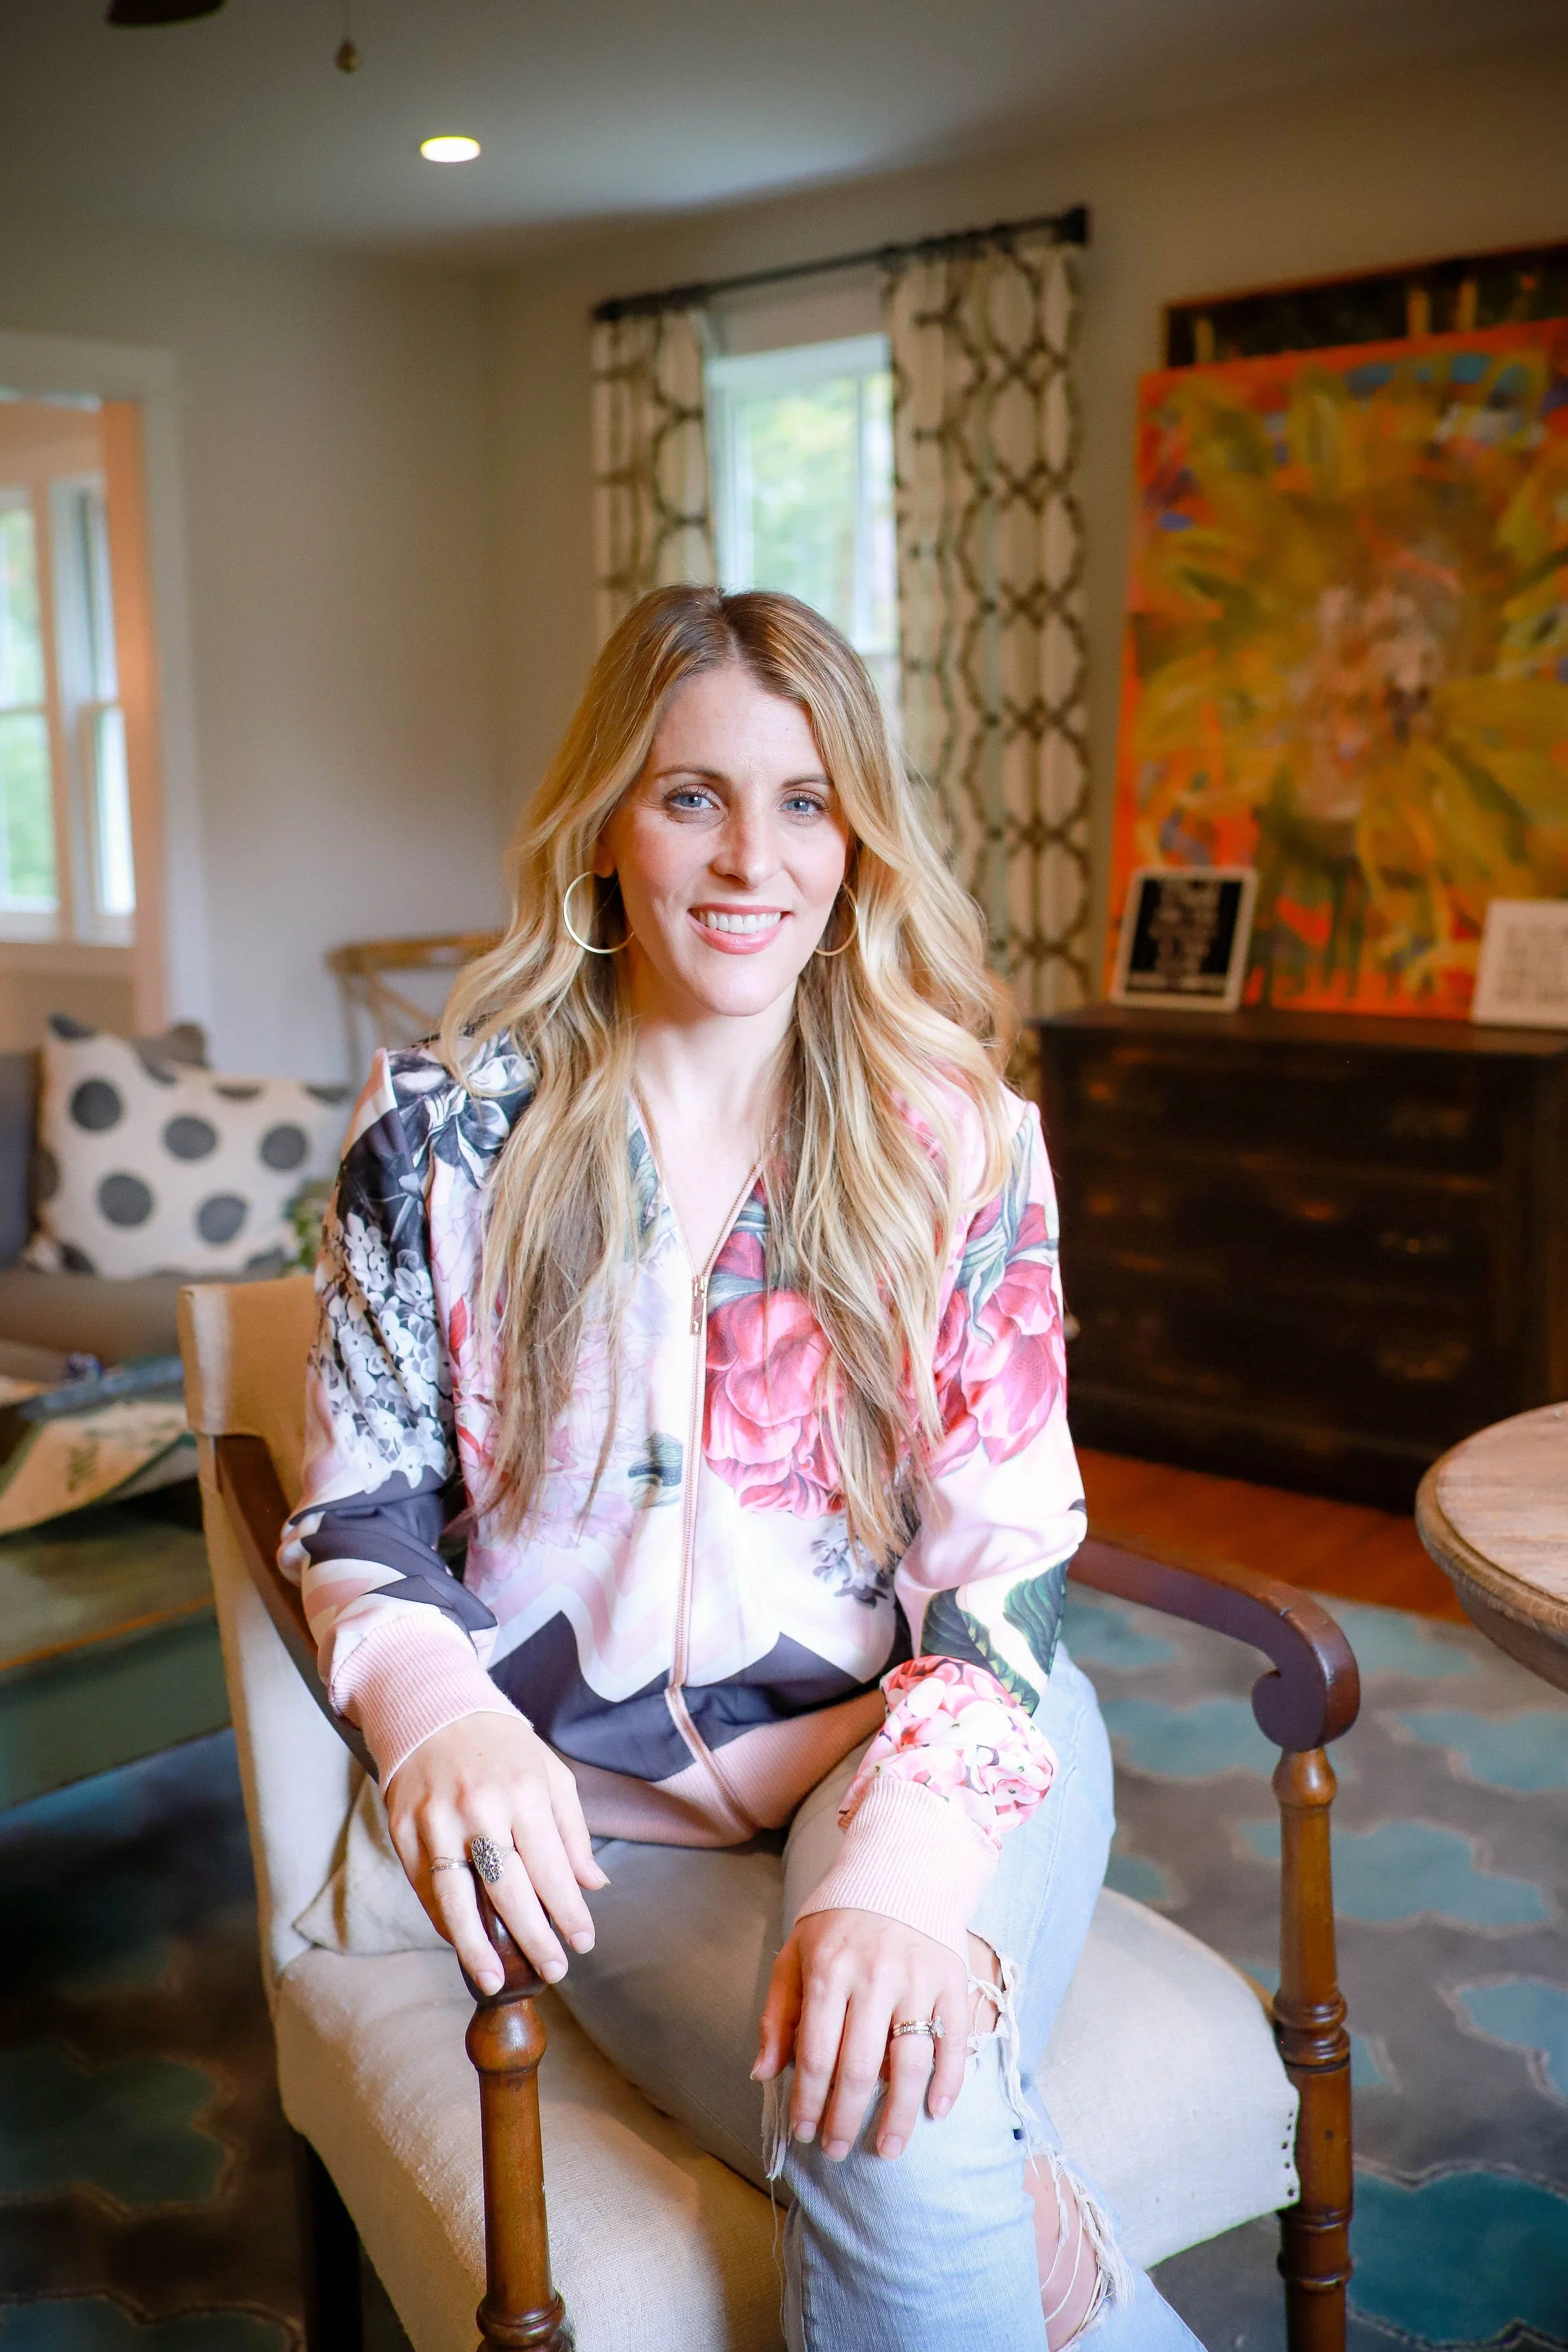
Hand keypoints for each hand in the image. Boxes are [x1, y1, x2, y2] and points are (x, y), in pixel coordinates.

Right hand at [384, 1713, 606, 1995]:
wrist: (434, 1711)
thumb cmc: (503, 1748)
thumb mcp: (550, 1774)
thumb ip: (572, 1832)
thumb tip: (593, 1886)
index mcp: (524, 1790)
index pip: (551, 1865)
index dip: (568, 1911)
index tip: (584, 1942)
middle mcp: (479, 1806)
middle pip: (508, 1888)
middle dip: (533, 1936)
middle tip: (554, 1970)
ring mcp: (436, 1819)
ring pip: (455, 1896)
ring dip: (475, 1945)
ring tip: (493, 1980)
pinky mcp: (403, 1828)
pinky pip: (425, 1887)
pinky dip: (443, 1920)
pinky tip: (462, 1942)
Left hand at [753, 1907, 969, 2161]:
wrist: (901, 1868)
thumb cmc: (839, 1920)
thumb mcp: (796, 1953)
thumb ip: (779, 2013)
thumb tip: (763, 2073)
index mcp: (830, 1968)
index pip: (817, 2053)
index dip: (809, 2101)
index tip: (804, 2132)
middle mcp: (875, 1976)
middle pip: (860, 2067)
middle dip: (846, 2119)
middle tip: (836, 2151)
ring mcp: (918, 1979)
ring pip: (909, 2063)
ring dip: (898, 2116)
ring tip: (886, 2150)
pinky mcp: (952, 1980)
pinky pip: (955, 2041)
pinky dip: (948, 2082)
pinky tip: (936, 2112)